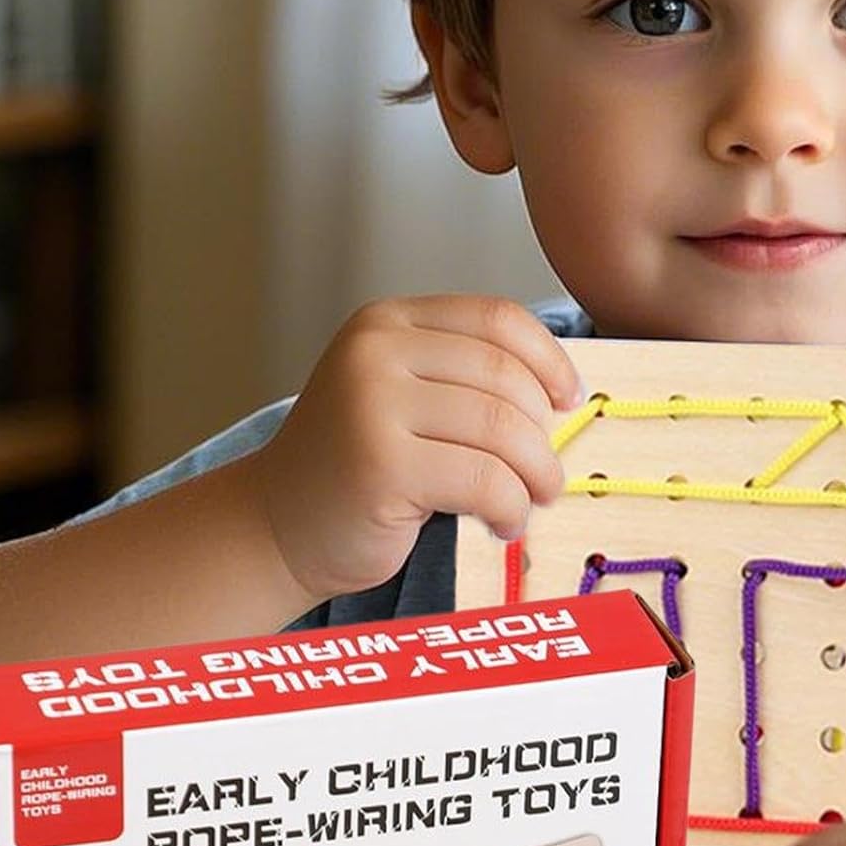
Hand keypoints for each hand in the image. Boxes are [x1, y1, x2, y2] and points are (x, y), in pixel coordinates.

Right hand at [253, 295, 582, 601]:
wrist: (277, 527)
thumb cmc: (357, 470)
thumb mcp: (403, 397)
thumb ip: (465, 379)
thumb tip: (561, 392)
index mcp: (386, 322)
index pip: (497, 318)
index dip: (549, 360)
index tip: (568, 400)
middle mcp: (375, 351)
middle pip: (506, 378)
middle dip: (543, 436)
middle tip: (547, 477)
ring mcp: (372, 405)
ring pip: (502, 430)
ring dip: (535, 476)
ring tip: (528, 503)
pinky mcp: (382, 465)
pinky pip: (486, 481)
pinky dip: (510, 509)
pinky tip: (501, 524)